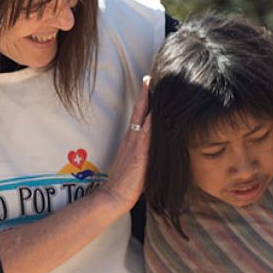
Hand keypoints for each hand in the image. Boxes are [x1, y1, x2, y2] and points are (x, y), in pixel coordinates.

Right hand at [100, 77, 150, 210]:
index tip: (149, 86)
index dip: (144, 102)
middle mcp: (133, 139)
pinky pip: (148, 133)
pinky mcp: (140, 153)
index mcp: (132, 142)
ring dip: (149, 102)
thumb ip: (144, 155)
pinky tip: (158, 110)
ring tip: (154, 85)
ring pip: (144, 118)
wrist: (114, 196)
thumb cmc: (126, 185)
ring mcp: (136, 145)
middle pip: (140, 112)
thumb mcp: (137, 165)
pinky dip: (152, 120)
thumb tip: (155, 151)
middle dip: (146, 94)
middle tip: (150, 77)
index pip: (139, 117)